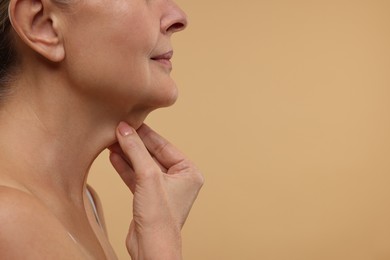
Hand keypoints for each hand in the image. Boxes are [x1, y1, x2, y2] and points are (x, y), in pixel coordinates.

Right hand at [108, 122, 203, 259]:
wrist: (151, 248)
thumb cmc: (159, 218)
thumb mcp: (147, 176)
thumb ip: (136, 150)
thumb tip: (124, 129)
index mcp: (189, 172)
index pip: (164, 146)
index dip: (145, 134)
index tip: (129, 122)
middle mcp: (179, 179)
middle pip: (152, 154)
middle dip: (134, 144)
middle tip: (117, 130)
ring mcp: (163, 189)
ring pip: (142, 165)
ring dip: (127, 154)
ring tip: (111, 141)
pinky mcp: (149, 197)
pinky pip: (136, 177)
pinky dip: (125, 167)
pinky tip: (113, 156)